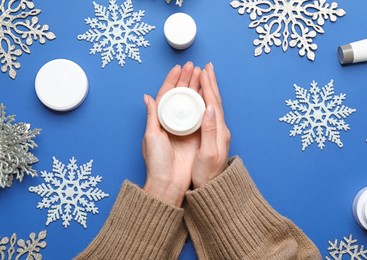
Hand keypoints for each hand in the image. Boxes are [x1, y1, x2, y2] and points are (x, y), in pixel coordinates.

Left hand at [142, 62, 201, 206]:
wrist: (170, 183)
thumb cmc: (157, 162)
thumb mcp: (151, 137)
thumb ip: (152, 116)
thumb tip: (148, 97)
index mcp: (160, 120)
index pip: (166, 95)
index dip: (171, 81)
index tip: (178, 68)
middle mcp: (173, 122)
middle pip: (180, 96)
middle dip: (186, 80)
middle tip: (192, 66)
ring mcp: (186, 128)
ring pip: (191, 102)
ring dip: (195, 87)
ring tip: (200, 73)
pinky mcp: (196, 135)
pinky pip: (199, 115)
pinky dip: (203, 102)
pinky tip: (206, 91)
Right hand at [191, 63, 230, 188]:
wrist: (212, 189)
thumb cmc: (207, 173)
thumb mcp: (208, 153)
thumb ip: (209, 129)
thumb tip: (208, 107)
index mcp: (219, 130)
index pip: (213, 102)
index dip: (208, 86)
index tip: (203, 71)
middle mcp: (220, 129)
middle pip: (216, 100)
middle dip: (211, 82)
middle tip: (207, 67)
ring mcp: (217, 132)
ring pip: (213, 105)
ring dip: (209, 89)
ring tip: (205, 77)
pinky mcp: (212, 136)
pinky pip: (209, 112)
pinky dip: (206, 101)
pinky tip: (203, 99)